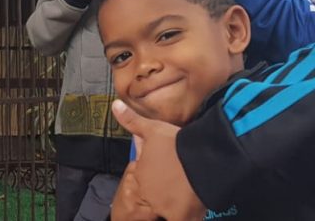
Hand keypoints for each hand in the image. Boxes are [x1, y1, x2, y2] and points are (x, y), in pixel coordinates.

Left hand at [112, 100, 206, 220]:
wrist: (201, 157)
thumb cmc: (176, 143)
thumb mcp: (152, 128)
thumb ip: (132, 121)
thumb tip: (114, 106)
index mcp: (141, 174)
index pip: (148, 177)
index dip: (159, 170)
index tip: (169, 164)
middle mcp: (149, 193)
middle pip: (157, 192)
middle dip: (166, 186)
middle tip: (180, 175)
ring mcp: (164, 206)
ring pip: (168, 206)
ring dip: (176, 199)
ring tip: (188, 186)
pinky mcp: (181, 216)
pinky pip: (181, 219)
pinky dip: (184, 215)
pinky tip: (189, 209)